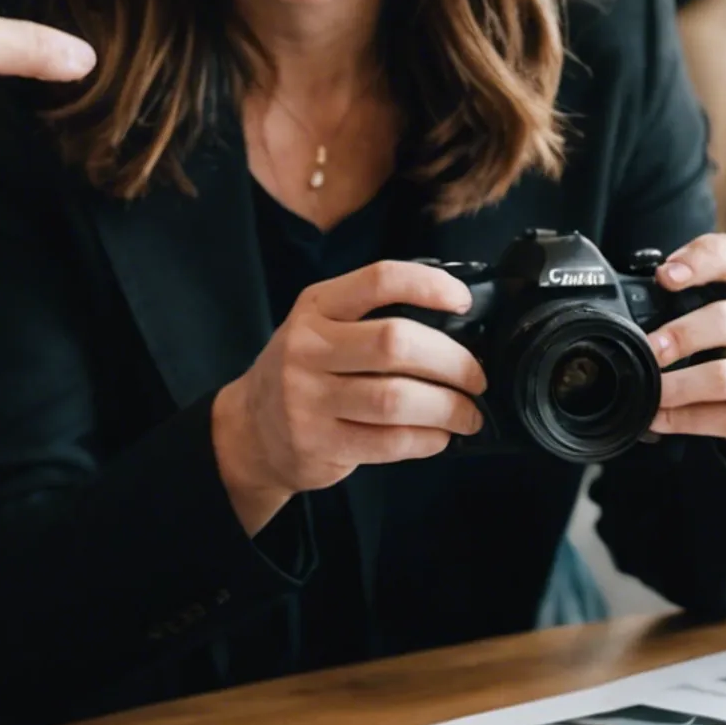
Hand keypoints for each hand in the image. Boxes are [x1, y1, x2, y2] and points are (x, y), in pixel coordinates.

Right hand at [209, 261, 487, 534]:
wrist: (250, 429)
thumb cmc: (304, 372)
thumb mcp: (321, 327)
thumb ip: (372, 319)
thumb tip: (457, 328)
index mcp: (316, 307)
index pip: (378, 280)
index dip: (428, 286)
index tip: (461, 301)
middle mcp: (307, 348)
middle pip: (394, 344)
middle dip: (451, 361)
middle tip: (475, 377)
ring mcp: (308, 399)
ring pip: (395, 399)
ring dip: (448, 408)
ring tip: (469, 413)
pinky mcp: (318, 443)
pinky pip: (389, 442)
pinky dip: (427, 439)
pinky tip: (439, 435)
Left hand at [643, 233, 725, 468]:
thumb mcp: (723, 304)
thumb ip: (688, 296)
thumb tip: (627, 301)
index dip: (702, 261)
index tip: (665, 276)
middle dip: (682, 335)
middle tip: (650, 349)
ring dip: (682, 386)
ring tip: (651, 391)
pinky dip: (689, 419)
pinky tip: (661, 417)